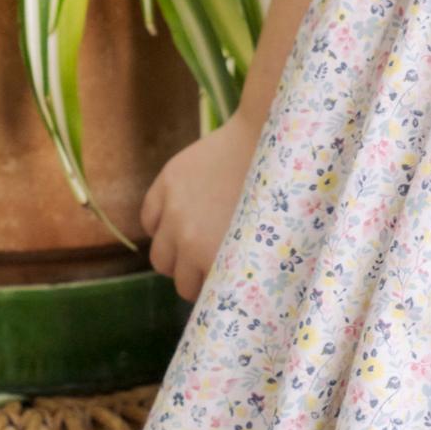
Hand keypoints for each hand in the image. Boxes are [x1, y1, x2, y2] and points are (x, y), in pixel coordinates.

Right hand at [140, 108, 261, 301]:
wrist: (269, 135)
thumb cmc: (282, 189)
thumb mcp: (267, 238)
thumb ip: (242, 263)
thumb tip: (232, 283)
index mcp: (217, 256)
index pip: (198, 293)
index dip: (209, 291)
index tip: (218, 283)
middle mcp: (188, 239)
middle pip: (175, 276)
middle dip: (190, 275)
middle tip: (206, 263)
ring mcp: (174, 211)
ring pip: (159, 254)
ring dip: (172, 255)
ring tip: (191, 245)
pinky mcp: (165, 184)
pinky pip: (148, 220)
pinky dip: (159, 225)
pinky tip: (176, 221)